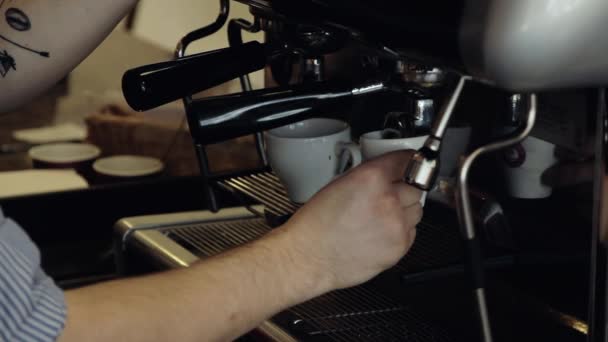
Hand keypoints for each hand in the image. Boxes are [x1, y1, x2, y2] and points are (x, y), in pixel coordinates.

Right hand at [280, 150, 422, 291]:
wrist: (309, 257)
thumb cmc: (317, 224)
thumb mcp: (340, 183)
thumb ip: (370, 175)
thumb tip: (389, 174)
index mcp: (371, 178)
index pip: (406, 159)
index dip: (406, 161)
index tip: (409, 163)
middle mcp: (388, 199)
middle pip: (415, 187)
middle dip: (403, 190)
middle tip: (385, 197)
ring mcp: (397, 225)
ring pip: (417, 210)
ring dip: (404, 211)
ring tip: (380, 218)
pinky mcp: (400, 247)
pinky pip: (411, 232)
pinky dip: (400, 231)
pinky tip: (379, 233)